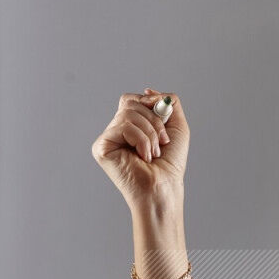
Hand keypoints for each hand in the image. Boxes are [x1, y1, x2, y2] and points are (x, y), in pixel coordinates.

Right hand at [91, 88, 188, 209]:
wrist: (164, 187)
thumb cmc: (170, 164)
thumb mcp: (177, 127)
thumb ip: (169, 103)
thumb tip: (148, 91)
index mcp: (131, 126)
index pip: (132, 100)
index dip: (148, 103)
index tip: (164, 118)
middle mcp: (117, 131)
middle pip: (130, 103)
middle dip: (154, 121)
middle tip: (162, 143)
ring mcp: (108, 138)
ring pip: (128, 113)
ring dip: (150, 133)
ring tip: (152, 154)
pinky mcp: (101, 147)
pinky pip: (123, 125)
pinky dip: (141, 139)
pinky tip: (143, 156)